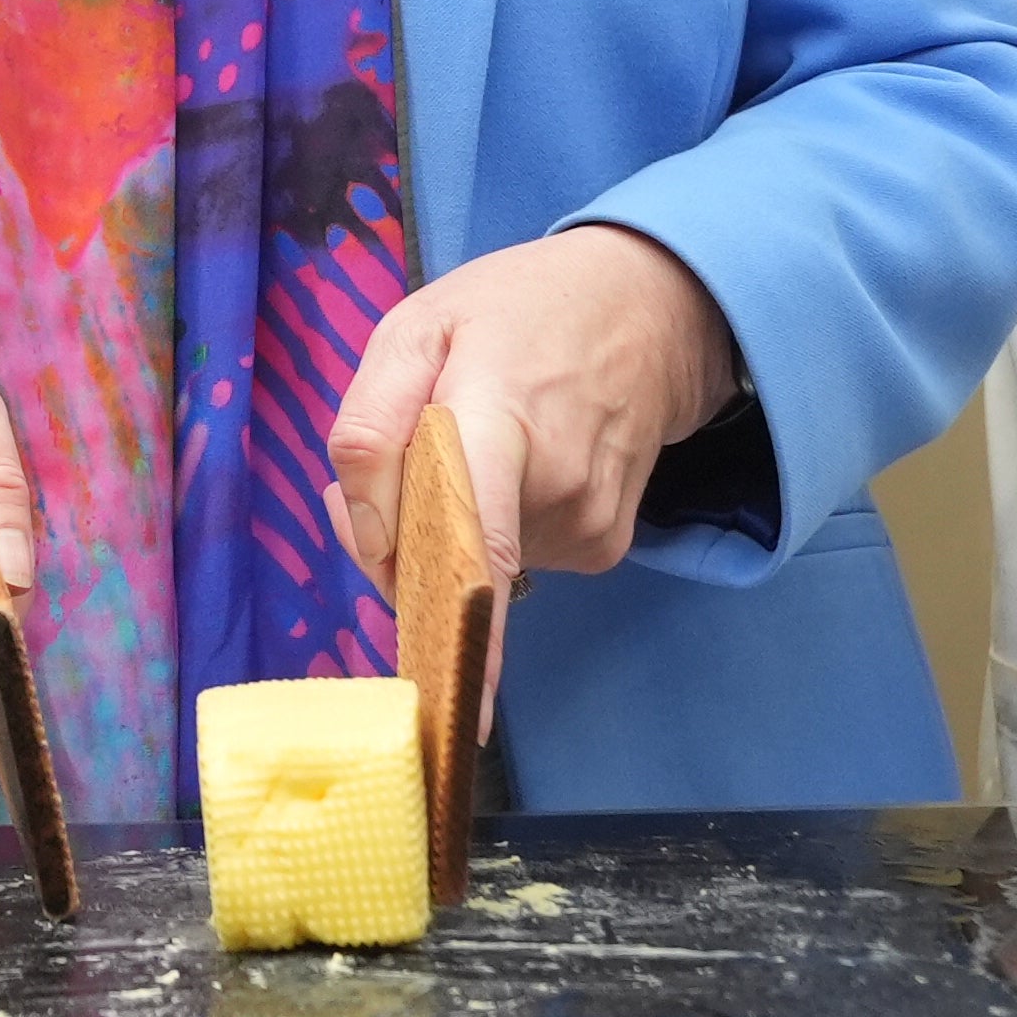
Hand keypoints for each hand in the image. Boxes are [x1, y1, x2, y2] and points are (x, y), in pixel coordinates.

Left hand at [323, 228, 736, 727]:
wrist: (647, 308)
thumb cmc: (518, 312)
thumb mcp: (416, 326)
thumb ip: (369, 428)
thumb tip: (369, 541)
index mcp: (498, 417)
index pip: (478, 540)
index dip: (461, 627)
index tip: (452, 708)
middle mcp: (553, 488)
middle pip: (438, 558)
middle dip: (397, 528)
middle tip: (411, 447)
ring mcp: (587, 526)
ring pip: (473, 565)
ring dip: (449, 523)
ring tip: (482, 437)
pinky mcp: (602, 549)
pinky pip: (512, 564)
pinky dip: (493, 531)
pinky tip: (520, 465)